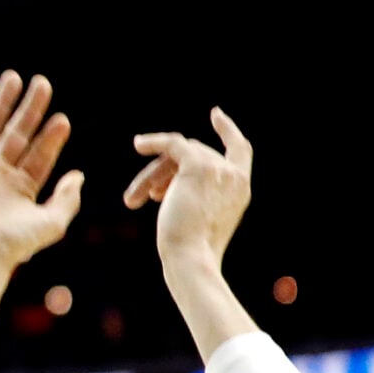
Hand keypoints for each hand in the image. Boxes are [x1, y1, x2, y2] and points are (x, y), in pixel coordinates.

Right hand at [0, 71, 83, 271]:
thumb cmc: (16, 243)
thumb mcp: (53, 222)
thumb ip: (67, 198)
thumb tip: (78, 175)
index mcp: (21, 189)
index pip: (39, 155)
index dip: (51, 137)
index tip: (62, 119)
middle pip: (17, 135)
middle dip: (30, 110)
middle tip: (43, 84)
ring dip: (4, 104)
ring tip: (15, 78)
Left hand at [124, 108, 252, 272]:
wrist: (191, 258)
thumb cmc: (189, 251)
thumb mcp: (196, 221)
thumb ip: (192, 198)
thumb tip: (166, 188)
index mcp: (240, 191)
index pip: (241, 151)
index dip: (228, 130)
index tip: (216, 114)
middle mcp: (234, 176)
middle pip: (194, 156)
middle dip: (165, 173)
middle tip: (144, 198)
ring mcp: (219, 169)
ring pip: (176, 156)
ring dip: (152, 176)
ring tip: (132, 200)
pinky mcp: (198, 166)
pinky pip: (172, 144)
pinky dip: (153, 142)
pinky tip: (138, 144)